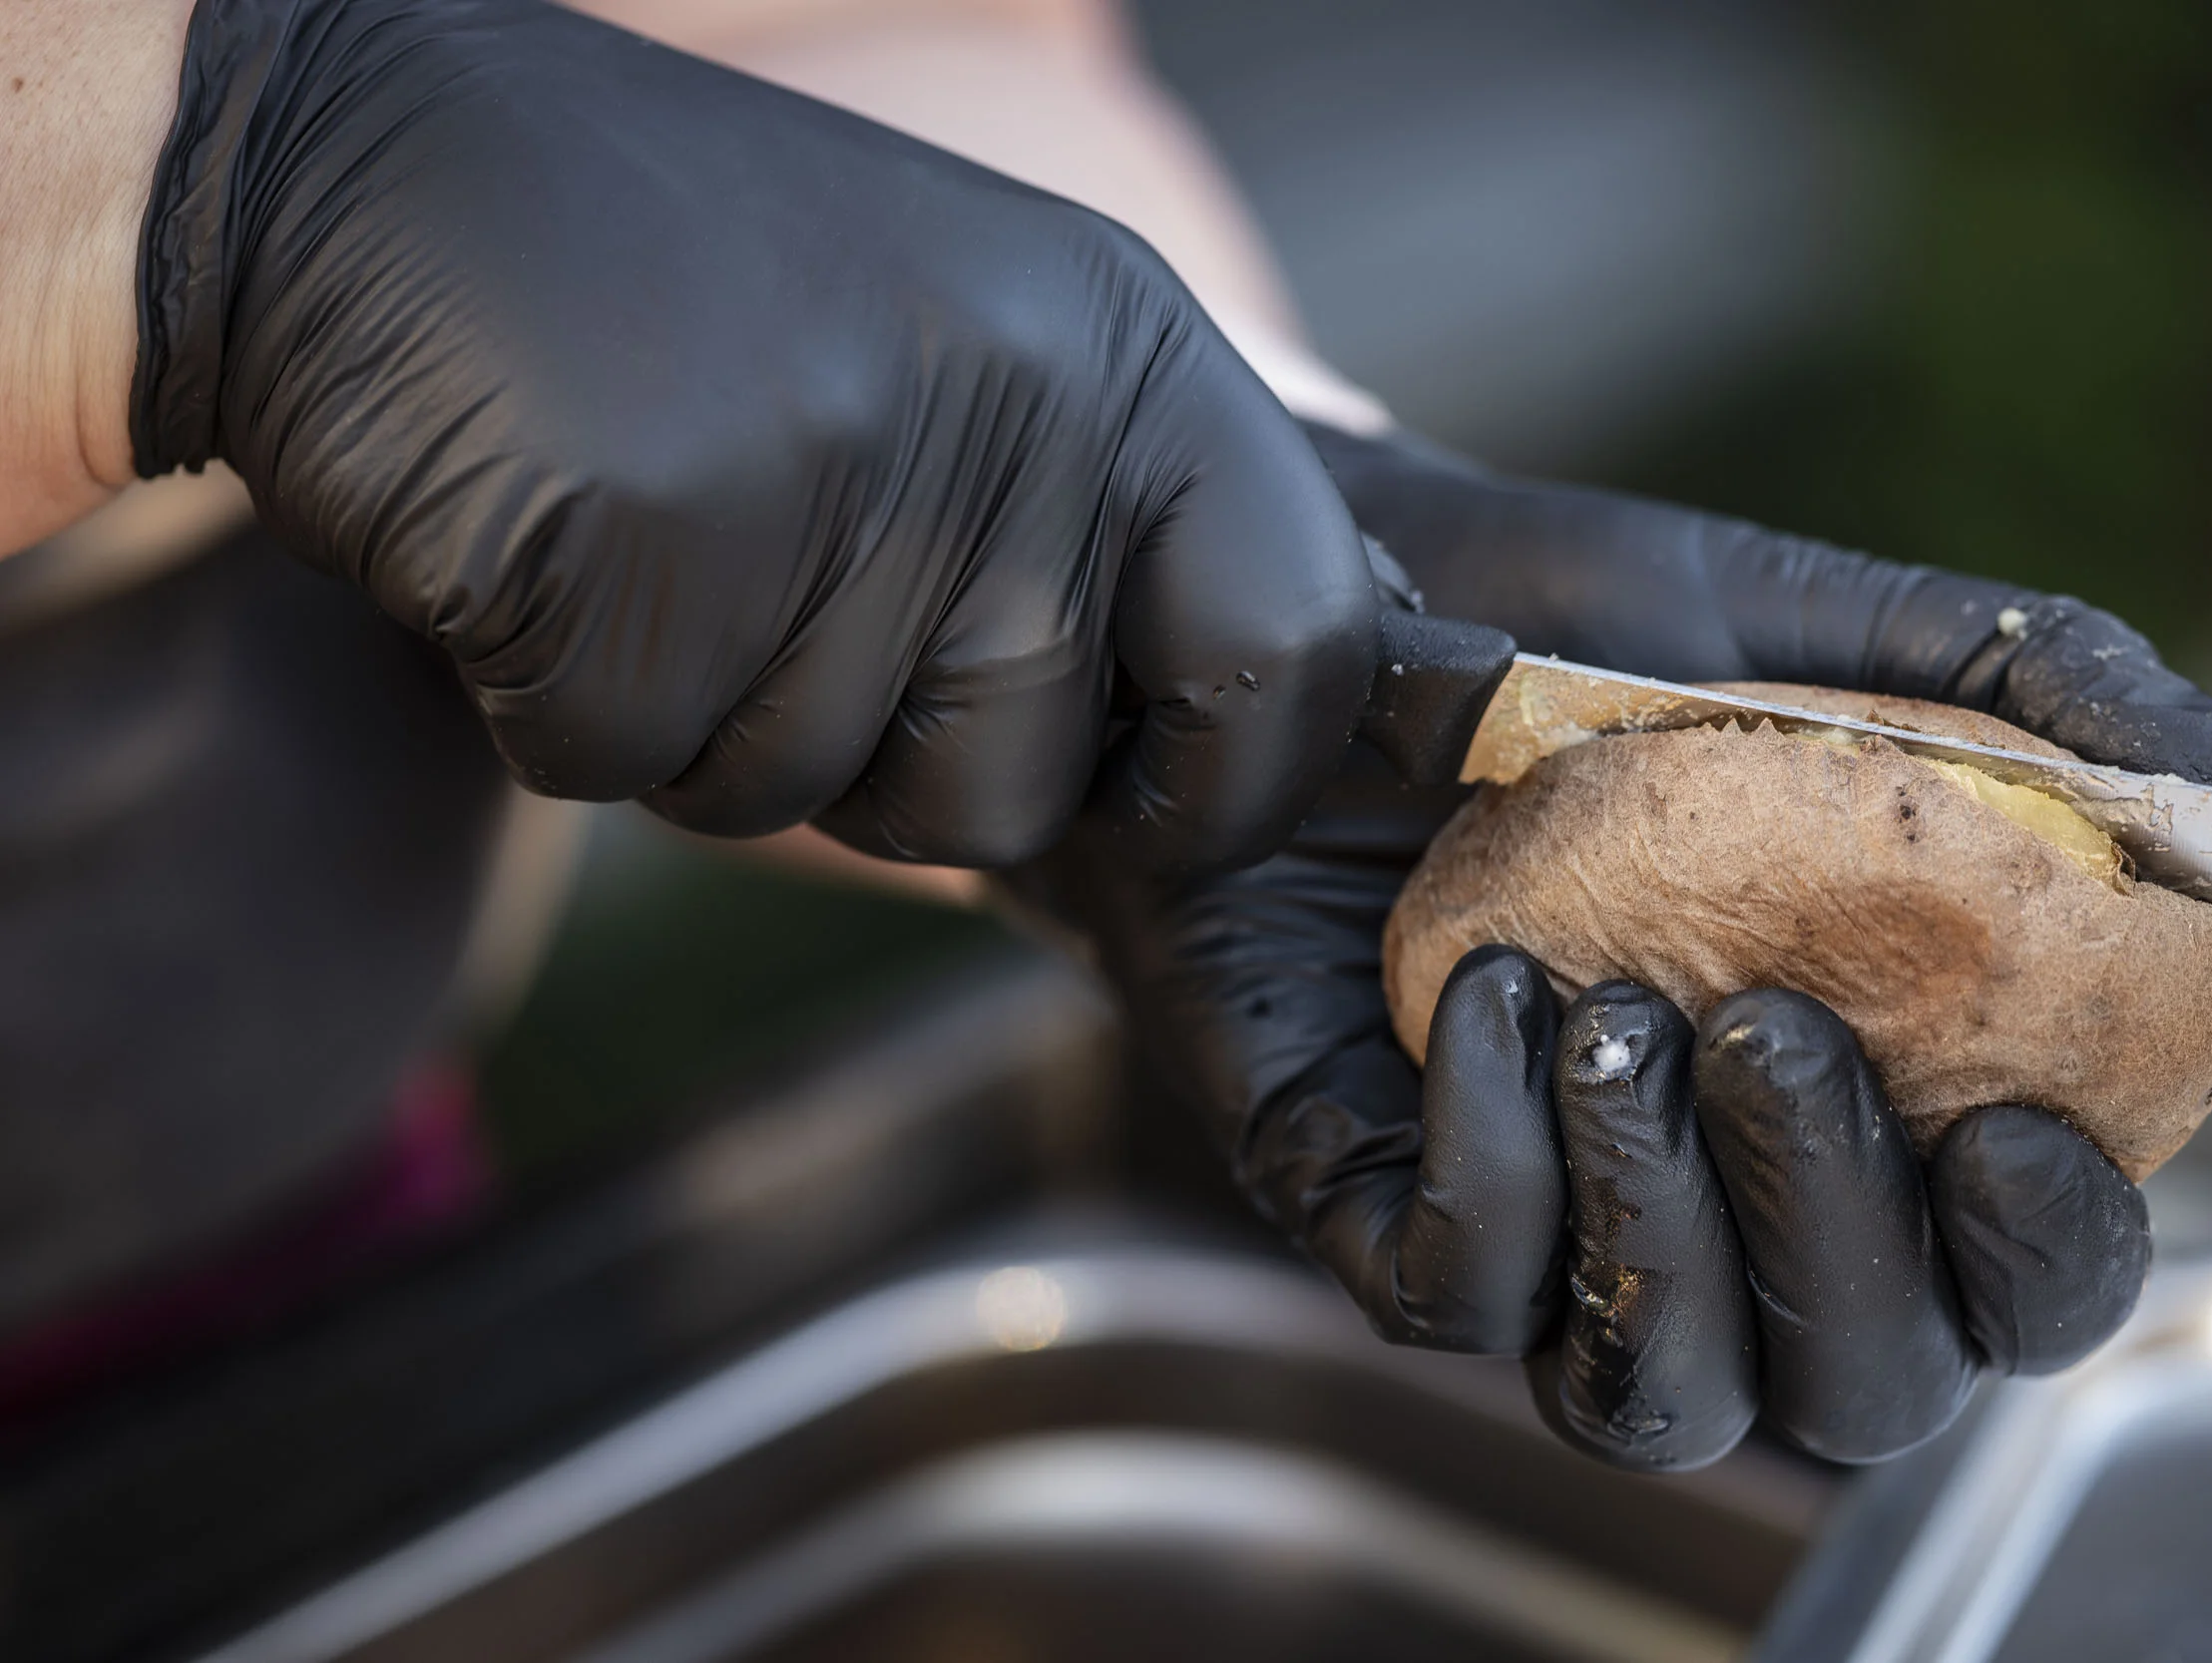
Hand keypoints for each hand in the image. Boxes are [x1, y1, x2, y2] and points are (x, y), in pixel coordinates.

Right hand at [127, 0, 1374, 868]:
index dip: (1237, 782)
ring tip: (656, 532)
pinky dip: (566, 704)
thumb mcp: (973, 350)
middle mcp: (1018, 397)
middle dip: (889, 778)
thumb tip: (1275, 706)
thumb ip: (1117, 523)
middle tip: (778, 608)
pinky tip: (547, 541)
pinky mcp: (639, 541)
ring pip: (809, 797)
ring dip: (711, 726)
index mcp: (1129, 345)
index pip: (1305, 644)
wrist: (358, 172)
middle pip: (1015, 789)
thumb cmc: (685, 301)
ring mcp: (832, 463)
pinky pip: (632, 766)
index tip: (1147, 803)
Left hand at [1013, 428, 2211, 1468]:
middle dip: (1842, 1244)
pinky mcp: (1371, 1197)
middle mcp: (1718, 1196)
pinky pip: (1452, 1295)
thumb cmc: (1573, 629)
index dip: (2047, 1263)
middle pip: (1856, 1387)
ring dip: (1672, 1238)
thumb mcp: (1804, 628)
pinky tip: (1499, 999)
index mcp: (1867, 1095)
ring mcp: (1546, 1218)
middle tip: (1774, 1035)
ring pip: (1654, 1395)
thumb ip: (2024, 693)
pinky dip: (1495, 1175)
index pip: (2009, 1280)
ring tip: (1628, 1018)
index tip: (2025, 1137)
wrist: (1324, 602)